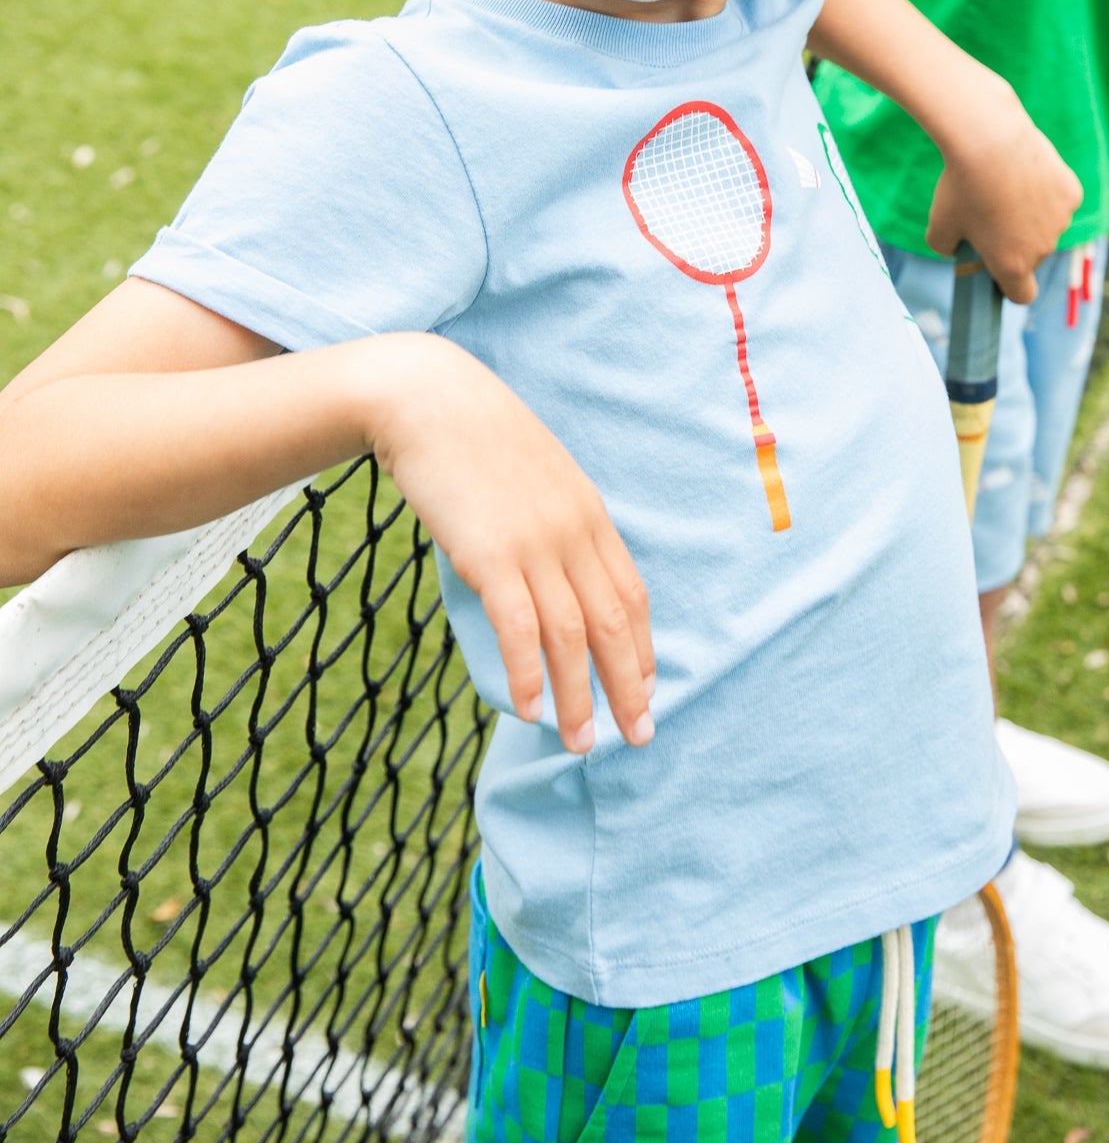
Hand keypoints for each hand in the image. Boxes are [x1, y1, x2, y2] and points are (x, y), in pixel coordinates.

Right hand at [365, 336, 654, 755]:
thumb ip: (549, 518)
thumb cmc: (473, 437)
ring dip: (579, 697)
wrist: (429, 398)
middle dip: (629, 687)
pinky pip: (520, 627)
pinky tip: (527, 709)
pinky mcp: (491, 553)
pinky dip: (528, 673)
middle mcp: (573, 531)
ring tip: (581, 744)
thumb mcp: (532, 474)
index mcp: (587, 513)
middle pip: (615, 623)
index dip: (642, 647)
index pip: (630, 593)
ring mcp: (534, 543)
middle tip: (638, 736)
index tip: (645, 689)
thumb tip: (547, 565)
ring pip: (572, 636)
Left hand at [925, 77, 1081, 302]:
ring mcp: (1060, 220)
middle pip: (1031, 256)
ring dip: (1032, 215)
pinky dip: (1045, 190)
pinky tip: (1026, 171)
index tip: (995, 268)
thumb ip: (946, 247)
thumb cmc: (961, 185)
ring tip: (1006, 186)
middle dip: (1015, 242)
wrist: (990, 140)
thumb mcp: (938, 224)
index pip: (1022, 295)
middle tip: (990, 212)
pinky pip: (1058, 198)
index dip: (1008, 286)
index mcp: (1012, 265)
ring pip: (1047, 225)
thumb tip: (954, 248)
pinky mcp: (1071, 192)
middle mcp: (1042, 248)